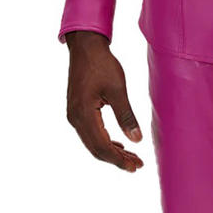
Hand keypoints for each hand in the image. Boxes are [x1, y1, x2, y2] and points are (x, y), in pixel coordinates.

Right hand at [65, 31, 144, 171]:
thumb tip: (137, 140)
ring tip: (132, 157)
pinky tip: (119, 143)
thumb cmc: (101, 64)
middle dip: (117, 159)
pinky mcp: (77, 110)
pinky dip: (104, 141)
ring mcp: (74, 115)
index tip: (136, 166)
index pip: (101, 146)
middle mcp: (75, 118)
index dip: (119, 159)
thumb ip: (126, 116)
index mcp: (84, 114)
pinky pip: (90, 133)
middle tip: (137, 165)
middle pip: (95, 149)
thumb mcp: (117, 89)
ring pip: (92, 142)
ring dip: (111, 151)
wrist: (85, 46)